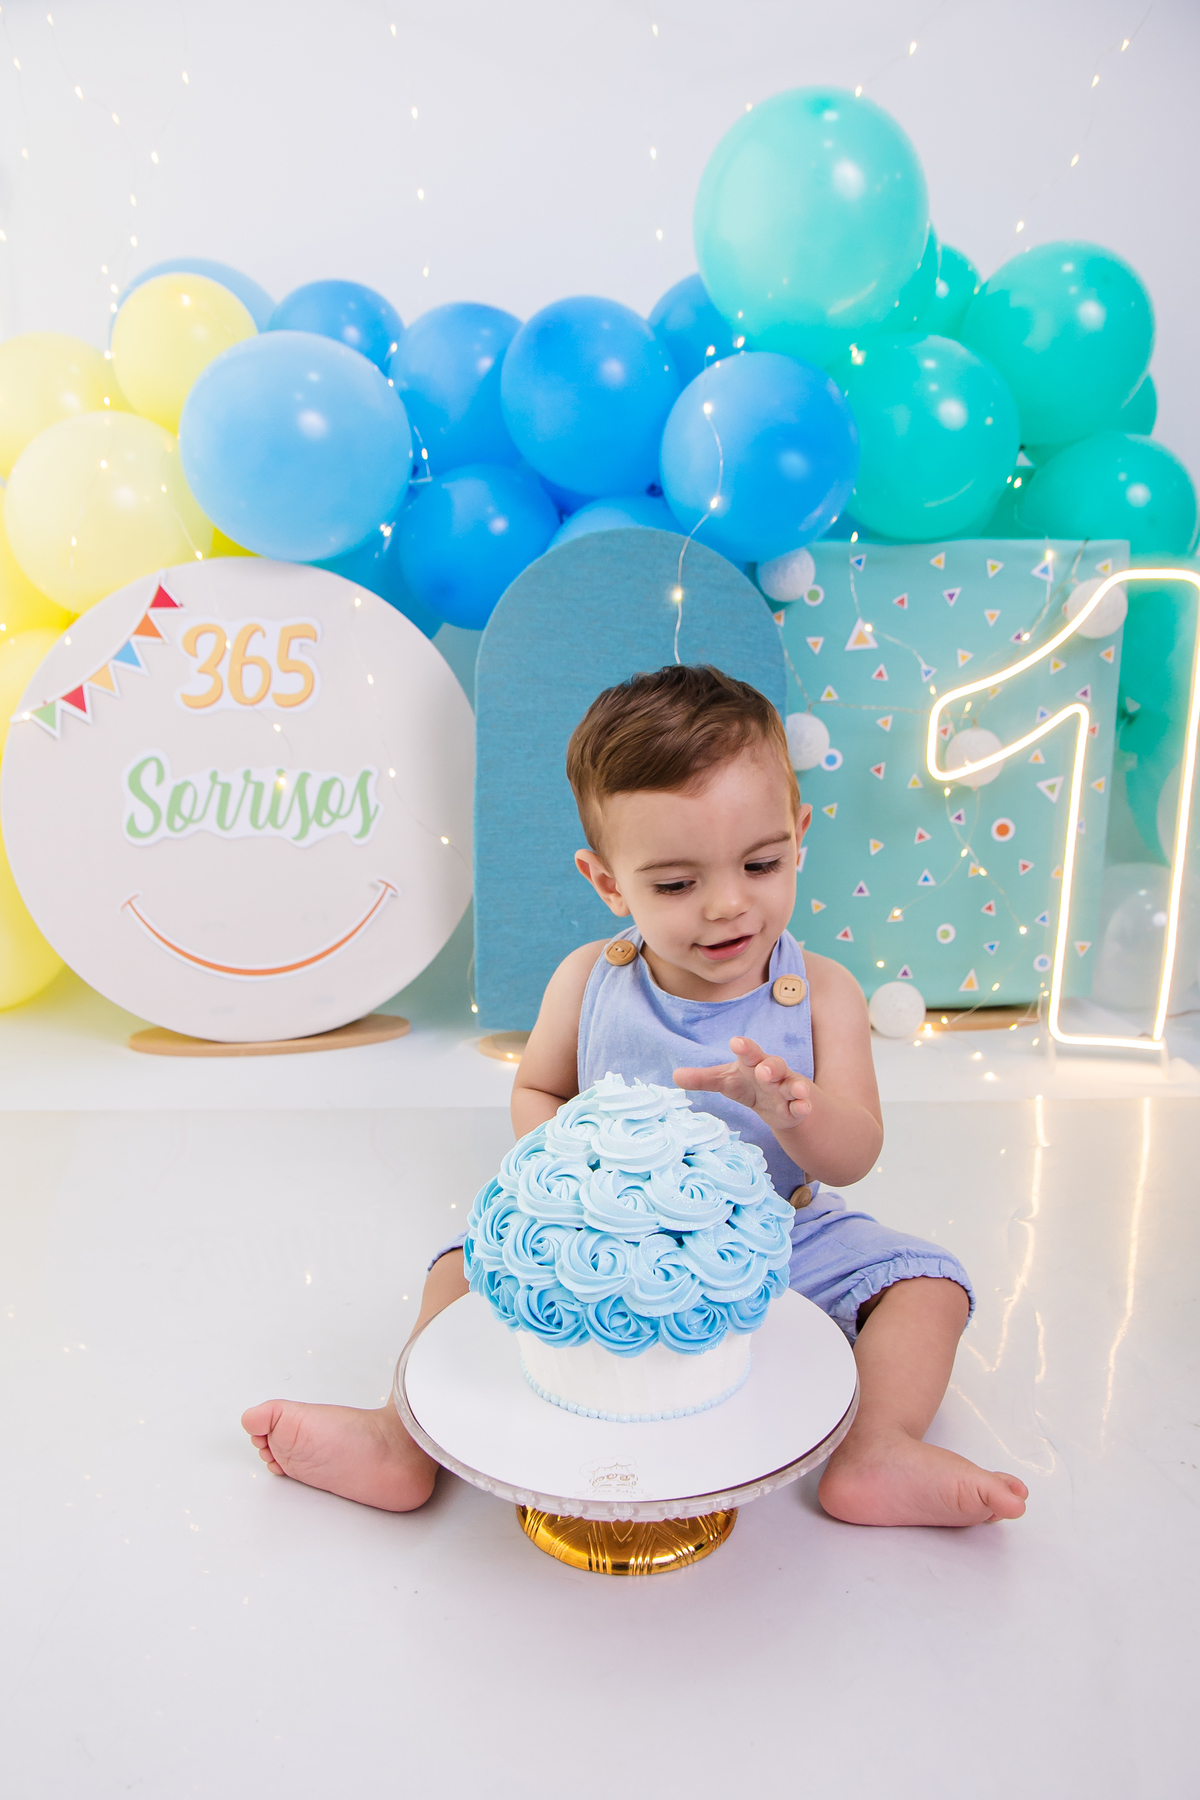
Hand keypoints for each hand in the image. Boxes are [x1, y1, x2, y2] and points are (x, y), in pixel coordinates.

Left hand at [673, 1036, 812, 1131]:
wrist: (777, 1102)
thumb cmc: (748, 1084)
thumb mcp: (725, 1081)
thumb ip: (703, 1079)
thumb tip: (674, 1076)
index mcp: (752, 1063)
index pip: (748, 1053)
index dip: (744, 1048)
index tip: (737, 1042)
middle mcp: (772, 1072)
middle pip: (773, 1065)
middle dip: (770, 1067)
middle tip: (763, 1070)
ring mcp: (786, 1089)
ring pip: (792, 1084)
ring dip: (794, 1087)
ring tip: (797, 1090)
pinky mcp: (796, 1107)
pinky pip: (802, 1105)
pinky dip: (803, 1106)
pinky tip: (803, 1107)